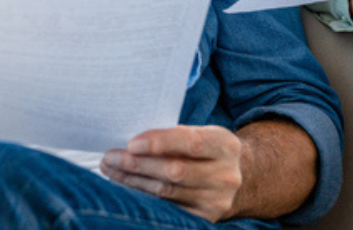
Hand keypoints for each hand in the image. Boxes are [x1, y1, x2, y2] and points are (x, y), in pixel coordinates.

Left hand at [100, 126, 245, 221]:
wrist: (242, 178)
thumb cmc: (209, 149)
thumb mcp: (203, 134)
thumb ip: (176, 135)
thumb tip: (132, 140)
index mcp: (225, 145)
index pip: (190, 142)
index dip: (159, 142)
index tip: (131, 143)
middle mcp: (225, 175)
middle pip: (174, 171)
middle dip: (138, 164)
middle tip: (110, 157)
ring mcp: (216, 200)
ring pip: (167, 192)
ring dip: (133, 181)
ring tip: (111, 169)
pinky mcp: (206, 218)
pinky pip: (168, 207)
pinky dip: (143, 195)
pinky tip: (126, 185)